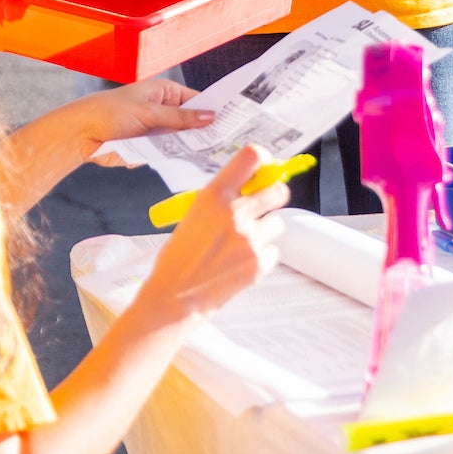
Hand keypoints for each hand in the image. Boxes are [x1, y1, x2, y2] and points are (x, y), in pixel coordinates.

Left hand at [78, 77, 214, 165]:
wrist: (81, 134)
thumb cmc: (110, 111)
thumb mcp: (148, 112)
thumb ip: (179, 117)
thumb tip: (209, 116)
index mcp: (165, 93)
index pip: (196, 100)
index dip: (212, 109)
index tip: (231, 120)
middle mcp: (164, 111)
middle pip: (191, 122)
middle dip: (202, 131)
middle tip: (225, 141)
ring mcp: (158, 131)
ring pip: (181, 140)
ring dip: (188, 147)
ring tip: (209, 154)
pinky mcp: (150, 149)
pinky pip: (168, 154)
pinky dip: (173, 158)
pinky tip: (186, 163)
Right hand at [129, 145, 285, 324]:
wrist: (174, 296)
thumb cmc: (178, 256)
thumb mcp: (193, 214)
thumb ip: (222, 198)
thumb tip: (250, 185)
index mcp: (215, 195)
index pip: (252, 157)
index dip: (263, 161)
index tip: (264, 168)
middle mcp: (236, 213)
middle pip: (277, 190)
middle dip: (274, 195)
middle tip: (265, 203)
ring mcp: (250, 239)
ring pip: (277, 223)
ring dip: (264, 230)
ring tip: (240, 244)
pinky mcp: (259, 262)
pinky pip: (273, 250)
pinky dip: (260, 255)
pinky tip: (238, 262)